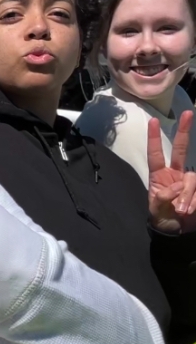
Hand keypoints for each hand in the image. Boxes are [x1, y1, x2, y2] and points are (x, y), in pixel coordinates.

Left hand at [148, 111, 195, 233]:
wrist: (176, 230)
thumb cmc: (161, 217)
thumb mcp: (157, 209)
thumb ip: (163, 197)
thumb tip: (177, 185)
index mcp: (159, 175)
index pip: (156, 154)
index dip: (154, 138)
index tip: (153, 121)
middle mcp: (176, 173)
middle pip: (181, 149)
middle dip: (184, 131)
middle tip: (188, 112)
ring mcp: (190, 180)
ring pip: (192, 178)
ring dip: (188, 196)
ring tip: (182, 211)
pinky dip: (194, 201)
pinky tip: (189, 211)